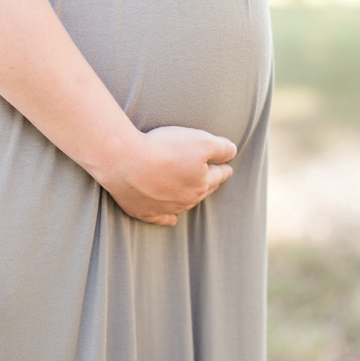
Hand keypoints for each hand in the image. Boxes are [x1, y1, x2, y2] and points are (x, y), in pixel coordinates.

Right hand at [98, 126, 236, 226]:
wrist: (126, 161)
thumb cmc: (164, 148)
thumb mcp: (200, 140)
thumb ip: (221, 147)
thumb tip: (233, 152)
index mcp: (202, 183)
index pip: (219, 174)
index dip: (224, 168)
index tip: (227, 166)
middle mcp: (187, 199)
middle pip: (203, 191)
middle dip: (210, 183)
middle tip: (213, 177)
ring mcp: (165, 208)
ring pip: (184, 205)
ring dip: (190, 198)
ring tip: (193, 192)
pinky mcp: (144, 211)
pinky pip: (161, 218)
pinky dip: (168, 218)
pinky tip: (172, 220)